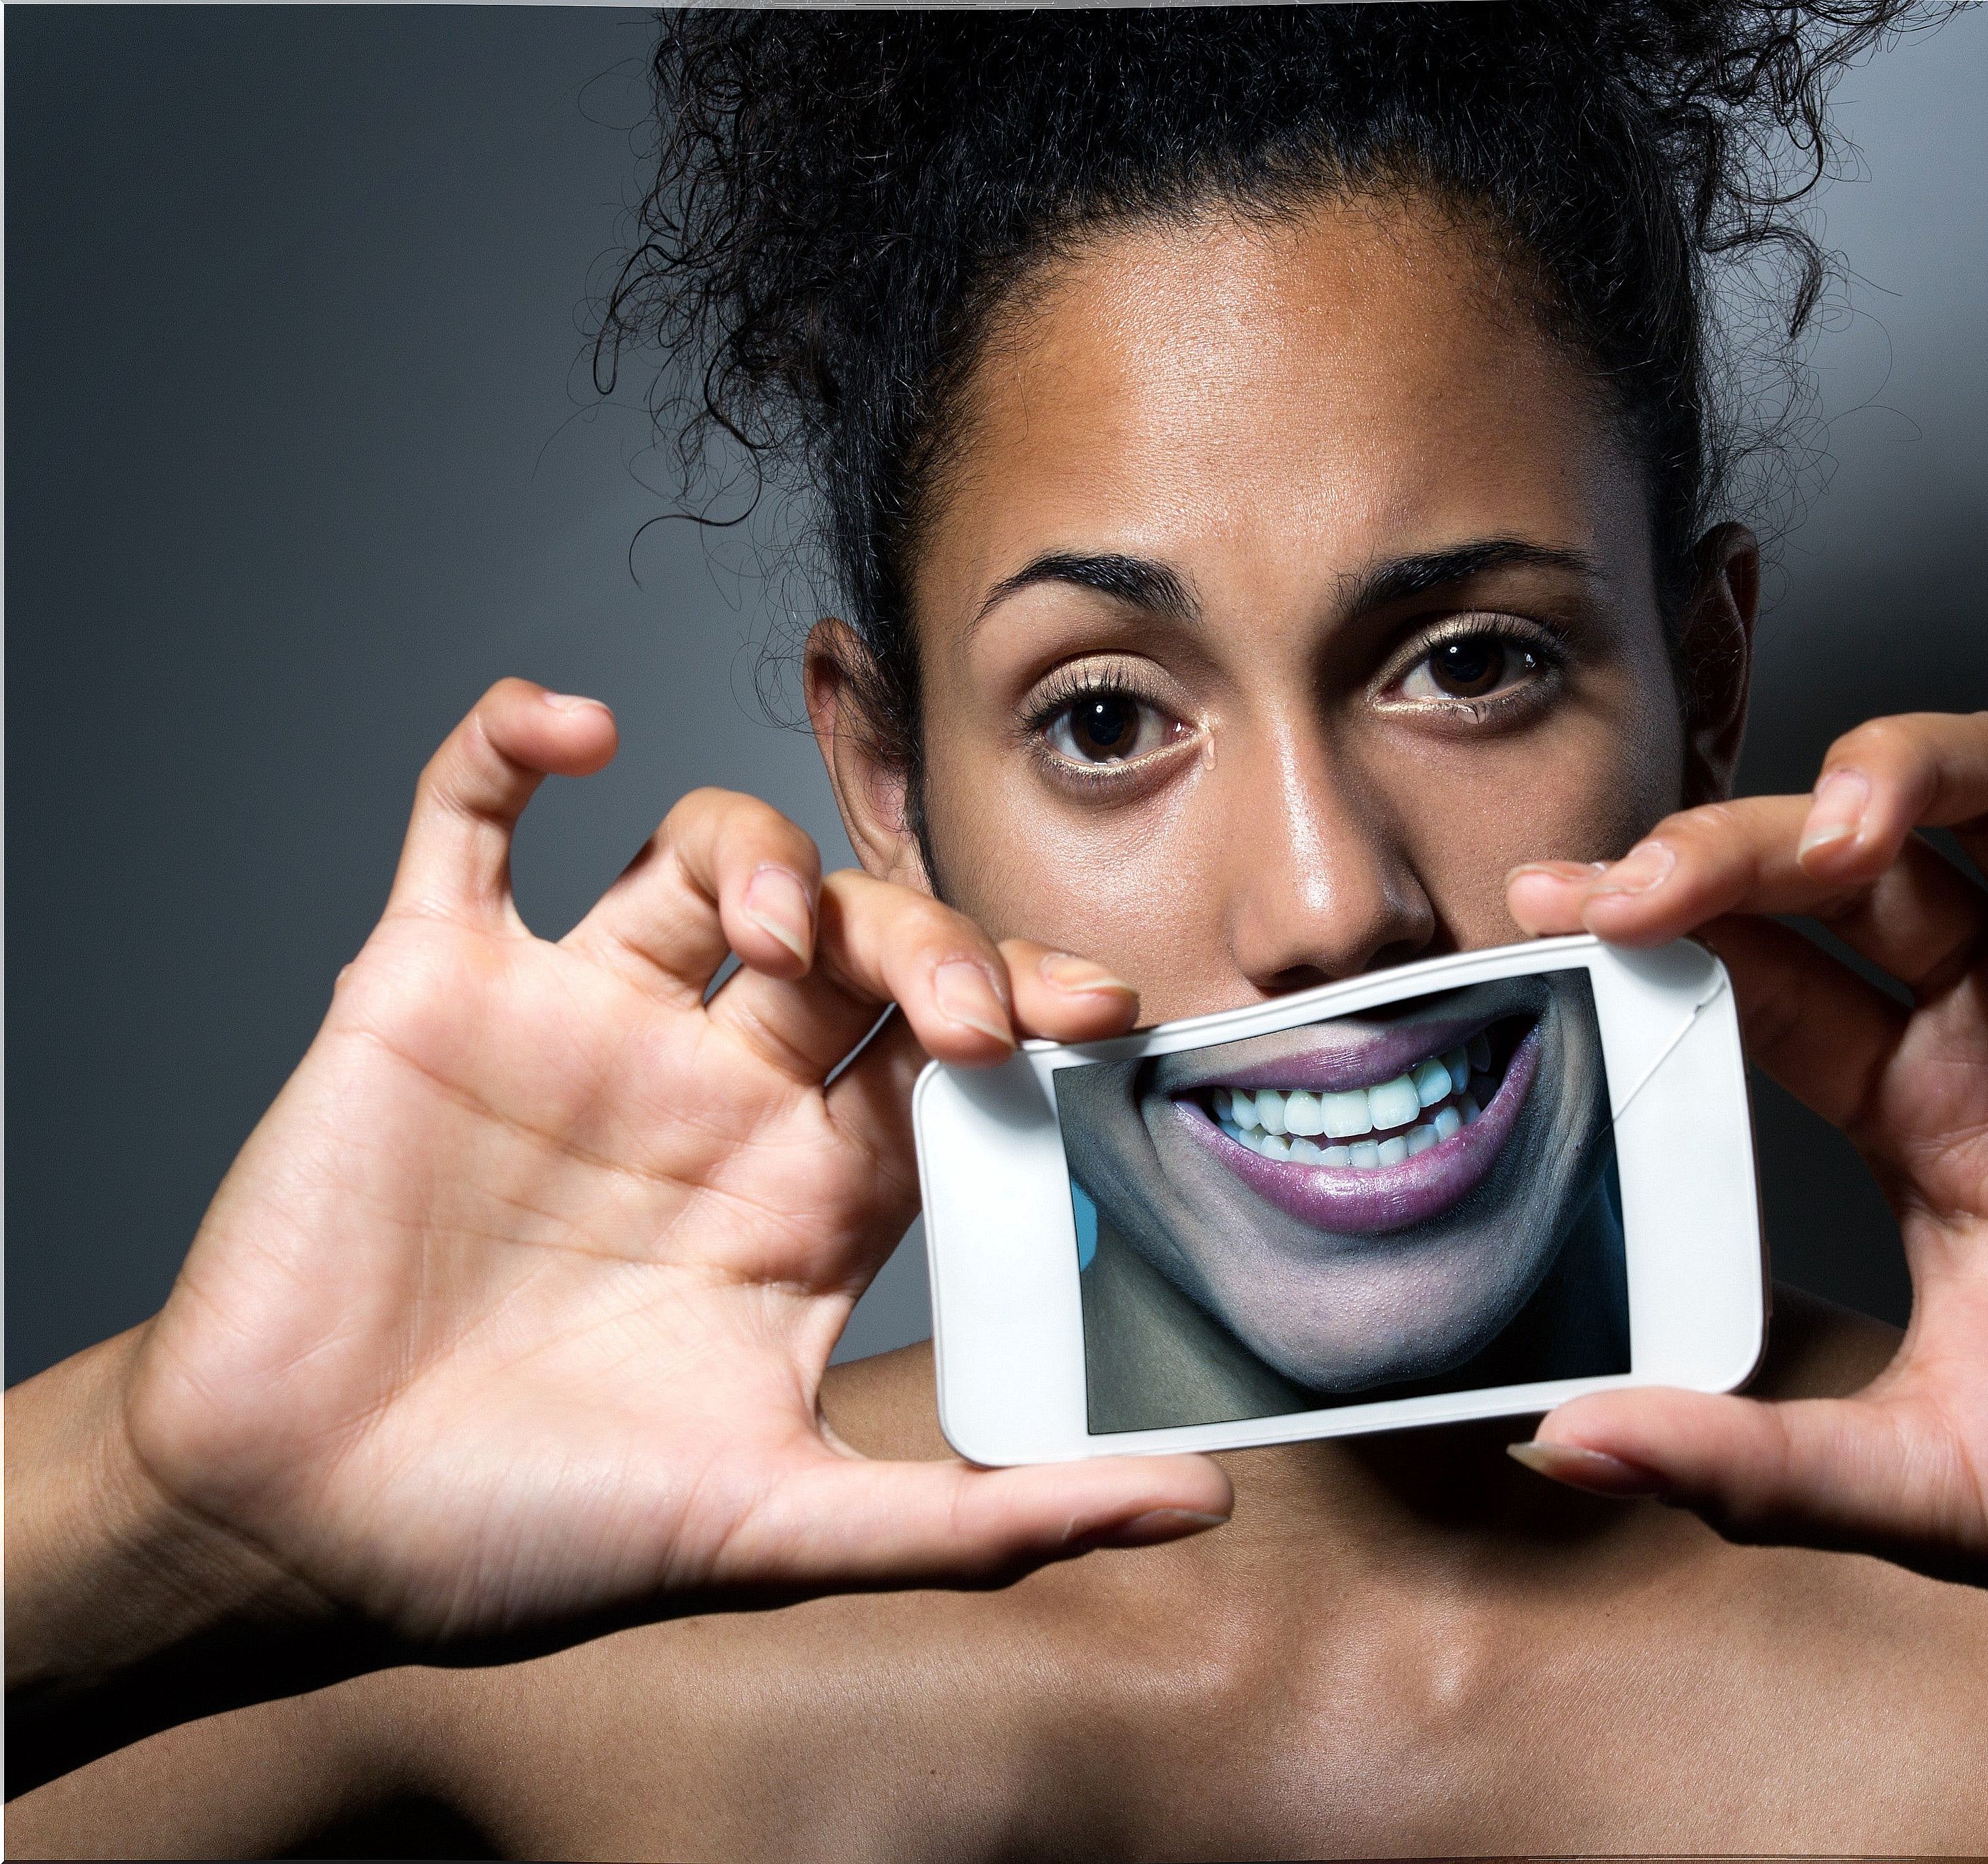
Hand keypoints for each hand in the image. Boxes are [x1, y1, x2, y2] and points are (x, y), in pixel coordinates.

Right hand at [71, 682, 1230, 1658]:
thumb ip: (989, 1513)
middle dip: (933, 938)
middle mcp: (711, 1084)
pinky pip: (469, 819)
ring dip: (763, 853)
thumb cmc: (531, 1537)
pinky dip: (509, 743)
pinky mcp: (429, 989)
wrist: (298, 1538)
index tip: (1101, 1015)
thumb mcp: (781, 1530)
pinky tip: (572, 732)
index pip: (958, 1047)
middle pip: (862, 933)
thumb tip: (1203, 1503)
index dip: (1034, 1006)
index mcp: (808, 1187)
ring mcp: (573, 1024)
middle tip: (963, 1013)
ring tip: (775, 938)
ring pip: (701, 851)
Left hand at [1505, 584, 1987, 1853]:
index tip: (1545, 901)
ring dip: (1912, 765)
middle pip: (1852, 865)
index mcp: (1916, 1116)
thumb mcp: (1918, 1482)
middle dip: (1740, 848)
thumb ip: (1742, 1458)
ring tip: (1835, 815)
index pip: (1762, 972)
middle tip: (1646, 881)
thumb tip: (1555, 1448)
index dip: (1659, 922)